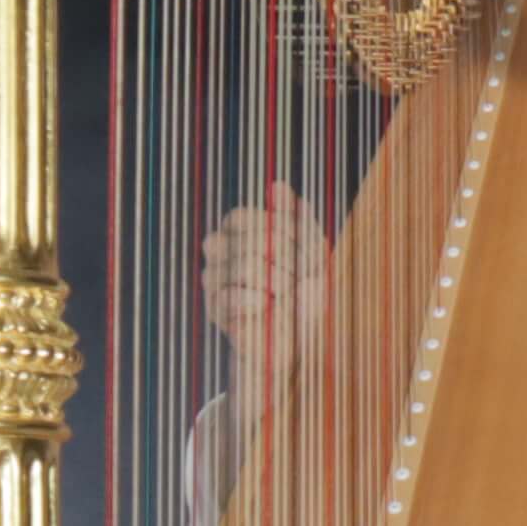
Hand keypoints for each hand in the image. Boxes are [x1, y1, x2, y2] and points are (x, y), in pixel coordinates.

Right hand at [199, 180, 327, 393]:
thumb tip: (278, 186)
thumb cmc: (306, 291)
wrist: (300, 338)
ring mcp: (213, 277)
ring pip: (248, 265)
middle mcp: (219, 248)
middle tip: (296, 279)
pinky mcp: (215, 308)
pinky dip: (261, 302)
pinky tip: (266, 307)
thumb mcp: (313, 252)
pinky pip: (236, 296)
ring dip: (280, 283)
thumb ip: (298, 218)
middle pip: (253, 239)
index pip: (251, 217)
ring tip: (283, 295)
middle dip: (288, 261)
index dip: (282, 234)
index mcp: (239, 228)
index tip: (301, 251)